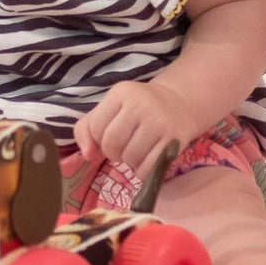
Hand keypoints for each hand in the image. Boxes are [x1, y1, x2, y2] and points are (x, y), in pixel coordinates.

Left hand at [73, 81, 193, 177]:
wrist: (179, 102)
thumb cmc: (137, 108)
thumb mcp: (110, 107)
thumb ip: (87, 128)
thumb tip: (86, 154)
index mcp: (120, 93)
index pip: (96, 127)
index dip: (98, 139)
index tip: (109, 138)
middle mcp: (140, 105)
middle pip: (112, 143)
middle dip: (113, 153)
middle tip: (122, 149)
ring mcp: (159, 122)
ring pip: (131, 156)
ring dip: (129, 162)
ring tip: (135, 153)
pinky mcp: (175, 139)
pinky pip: (150, 166)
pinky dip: (143, 172)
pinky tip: (145, 164)